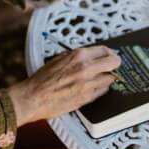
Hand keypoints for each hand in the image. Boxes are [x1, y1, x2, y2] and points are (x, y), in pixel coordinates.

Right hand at [6, 46, 120, 126]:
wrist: (34, 97)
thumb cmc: (43, 78)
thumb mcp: (60, 58)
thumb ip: (77, 57)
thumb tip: (92, 56)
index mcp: (78, 55)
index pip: (105, 50)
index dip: (109, 53)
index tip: (110, 55)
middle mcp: (85, 68)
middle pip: (113, 63)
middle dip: (115, 64)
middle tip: (113, 66)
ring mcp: (88, 84)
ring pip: (110, 79)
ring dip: (106, 78)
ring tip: (99, 78)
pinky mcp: (87, 97)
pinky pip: (102, 91)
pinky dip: (100, 89)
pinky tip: (92, 87)